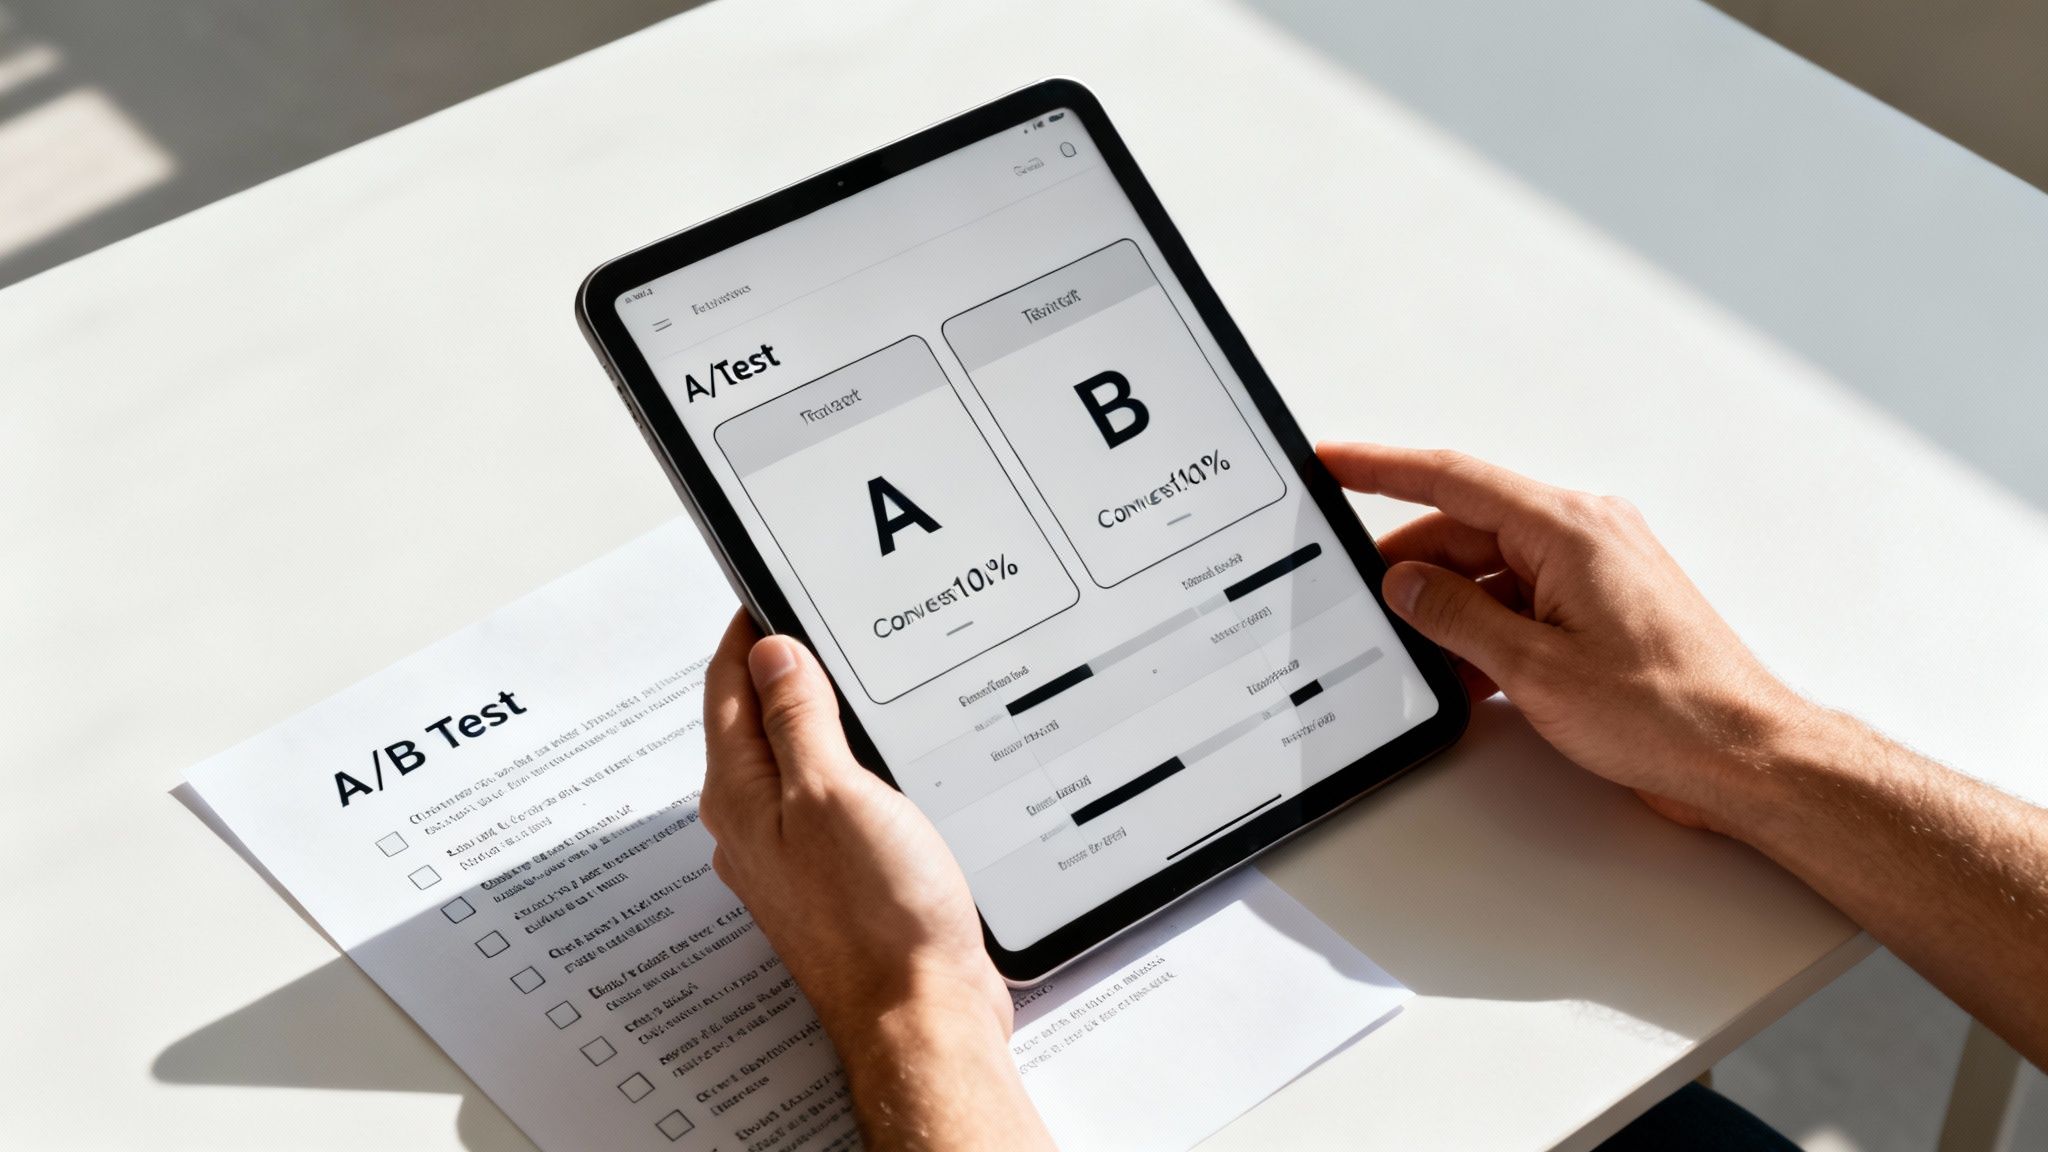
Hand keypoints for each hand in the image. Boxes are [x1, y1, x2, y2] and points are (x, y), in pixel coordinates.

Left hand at [701, 610, 1006, 1039]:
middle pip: (753, 721)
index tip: (770, 587)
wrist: (920, 1013)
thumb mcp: (834, 791)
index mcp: (740, 794)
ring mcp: (792, 856)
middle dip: (781, 667)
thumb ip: (799, 719)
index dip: (749, 630)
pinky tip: (879, 760)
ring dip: (817, 717)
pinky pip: (827, 802)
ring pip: (793, 762)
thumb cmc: (878, 916)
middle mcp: (753, 826)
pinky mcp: (833, 881)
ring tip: (848, 676)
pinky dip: (845, 765)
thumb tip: (771, 653)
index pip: (727, 685)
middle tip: (816, 619)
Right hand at [1320, 443, 1811, 830]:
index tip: (1334, 461)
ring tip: (1415, 655)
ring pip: (1492, 572)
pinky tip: (1463, 673)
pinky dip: (1487, 631)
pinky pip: (1523, 601)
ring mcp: (1596, 571)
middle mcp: (1585, 535)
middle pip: (1467, 532)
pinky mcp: (1602, 609)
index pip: (1452, 480)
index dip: (1382, 468)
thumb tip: (1405, 585)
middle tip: (1360, 601)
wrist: (1744, 755)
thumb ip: (1456, 617)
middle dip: (1410, 570)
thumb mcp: (1534, 667)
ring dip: (1451, 612)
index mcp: (1568, 528)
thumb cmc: (1669, 710)